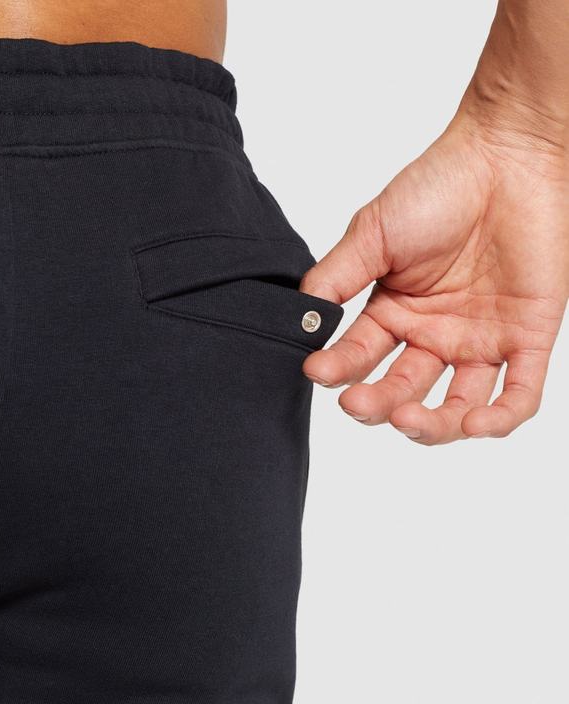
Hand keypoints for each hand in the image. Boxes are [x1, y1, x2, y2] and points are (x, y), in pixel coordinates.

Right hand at [301, 115, 568, 442]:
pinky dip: (498, 420)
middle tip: (358, 405)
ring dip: (431, 427)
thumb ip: (334, 278)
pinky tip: (474, 425)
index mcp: (395, 314)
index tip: (316, 369)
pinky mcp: (527, 337)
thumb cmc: (439, 186)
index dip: (337, 371)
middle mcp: (435, 336)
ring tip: (408, 420)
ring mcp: (481, 340)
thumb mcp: (371, 233)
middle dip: (377, 406)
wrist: (509, 153)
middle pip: (402, 393)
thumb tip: (299, 321)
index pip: (359, 359)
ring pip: (456, 408)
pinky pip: (519, 396)